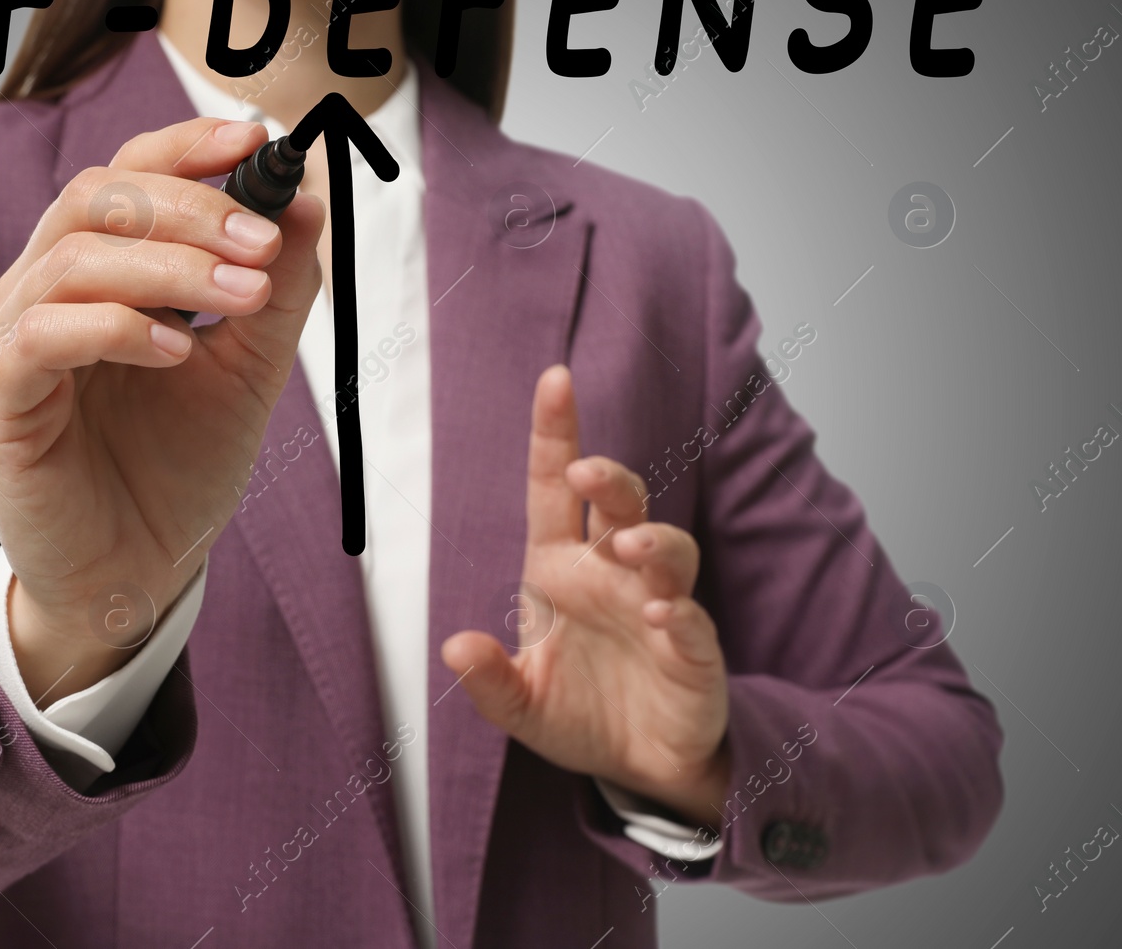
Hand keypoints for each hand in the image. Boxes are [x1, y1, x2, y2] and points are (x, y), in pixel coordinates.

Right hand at [0, 117, 325, 702]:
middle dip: (189, 208)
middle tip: (263, 243)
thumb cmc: (178, 469)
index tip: (256, 142)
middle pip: (95, 200)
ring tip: (243, 296)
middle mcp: (42, 294)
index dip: (184, 148)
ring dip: (169, 266)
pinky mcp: (0, 406)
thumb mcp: (248, 369)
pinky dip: (115, 328)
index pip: (125, 177)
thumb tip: (305, 200)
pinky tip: (178, 351)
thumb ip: (274, 290)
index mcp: (97, 273)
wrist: (138, 575)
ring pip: (71, 259)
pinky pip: (41, 337)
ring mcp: (11, 347)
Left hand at [441, 366, 730, 827]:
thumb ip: (489, 679)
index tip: (554, 379)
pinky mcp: (692, 651)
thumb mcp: (521, 704)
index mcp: (562, 569)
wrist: (639, 767)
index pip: (556, 491)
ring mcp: (657, 607)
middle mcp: (612, 575)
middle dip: (611, 481)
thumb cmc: (580, 712)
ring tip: (632, 545)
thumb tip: (453, 647)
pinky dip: (677, 612)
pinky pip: (690, 621)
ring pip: (666, 551)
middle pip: (620, 505)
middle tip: (590, 473)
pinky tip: (659, 612)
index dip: (557, 436)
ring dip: (653, 541)